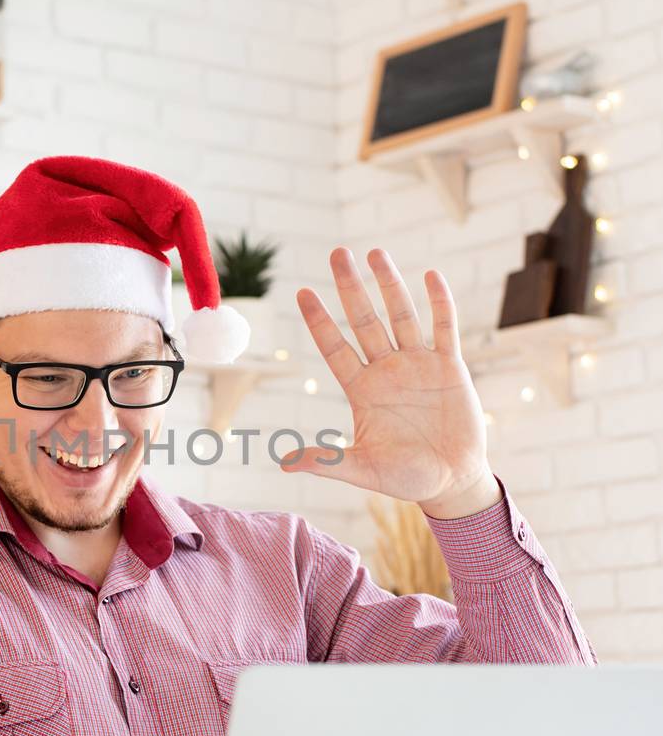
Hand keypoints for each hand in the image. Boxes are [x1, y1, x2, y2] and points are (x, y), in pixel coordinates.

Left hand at [282, 247, 500, 519]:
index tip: (302, 293)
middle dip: (351, 287)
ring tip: (375, 252)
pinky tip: (430, 276)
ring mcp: (418, 365)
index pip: (335, 348)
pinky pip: (444, 329)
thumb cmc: (405, 477)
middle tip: (337, 254)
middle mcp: (387, 370)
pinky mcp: (450, 368)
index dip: (319, 321)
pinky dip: (439, 303)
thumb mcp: (363, 468)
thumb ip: (328, 461)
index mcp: (362, 390)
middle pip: (365, 320)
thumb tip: (284, 462)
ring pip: (402, 316)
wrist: (451, 482)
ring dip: (390, 284)